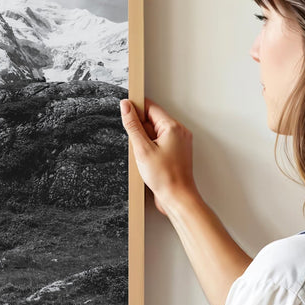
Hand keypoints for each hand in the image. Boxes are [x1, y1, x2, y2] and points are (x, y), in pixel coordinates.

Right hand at [119, 97, 197, 215]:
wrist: (177, 198)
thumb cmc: (165, 177)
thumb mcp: (142, 149)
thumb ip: (133, 126)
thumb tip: (126, 106)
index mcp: (173, 127)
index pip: (151, 108)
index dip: (136, 109)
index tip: (125, 113)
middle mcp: (179, 132)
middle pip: (153, 120)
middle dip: (140, 130)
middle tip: (137, 146)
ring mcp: (179, 143)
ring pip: (155, 133)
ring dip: (145, 141)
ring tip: (145, 157)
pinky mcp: (176, 153)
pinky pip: (160, 143)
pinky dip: (151, 149)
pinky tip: (148, 162)